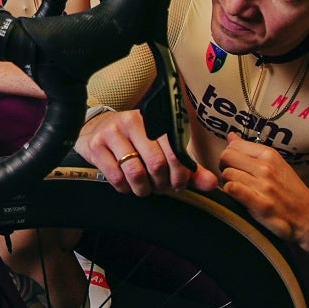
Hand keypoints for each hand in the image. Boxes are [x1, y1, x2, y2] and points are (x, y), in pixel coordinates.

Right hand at [77, 110, 215, 196]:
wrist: (96, 130)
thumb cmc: (135, 141)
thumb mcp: (163, 149)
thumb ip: (188, 167)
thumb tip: (212, 183)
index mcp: (155, 118)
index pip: (175, 151)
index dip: (180, 175)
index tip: (178, 184)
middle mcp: (133, 121)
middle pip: (156, 164)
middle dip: (162, 184)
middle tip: (161, 187)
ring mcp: (113, 133)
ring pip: (135, 173)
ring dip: (143, 189)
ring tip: (144, 187)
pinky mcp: (96, 146)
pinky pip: (116, 177)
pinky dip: (125, 188)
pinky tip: (127, 184)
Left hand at [215, 137, 308, 247]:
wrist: (308, 216)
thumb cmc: (289, 190)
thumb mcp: (275, 164)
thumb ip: (251, 150)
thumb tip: (231, 136)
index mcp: (269, 155)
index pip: (234, 145)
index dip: (229, 156)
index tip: (234, 166)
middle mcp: (266, 167)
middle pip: (226, 158)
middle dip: (224, 167)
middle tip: (232, 178)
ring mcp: (264, 186)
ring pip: (227, 174)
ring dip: (227, 183)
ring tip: (238, 190)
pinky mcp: (261, 204)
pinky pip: (232, 189)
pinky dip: (230, 192)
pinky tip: (237, 197)